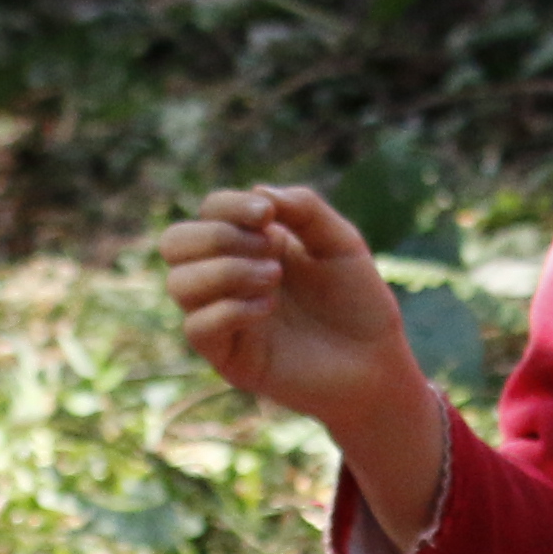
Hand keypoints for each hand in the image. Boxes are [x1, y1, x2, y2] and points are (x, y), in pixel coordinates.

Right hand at [159, 186, 450, 548]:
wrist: (377, 362)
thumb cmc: (359, 302)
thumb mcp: (340, 242)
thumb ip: (305, 209)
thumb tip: (258, 191)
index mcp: (250, 244)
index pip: (210, 211)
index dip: (229, 205)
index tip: (268, 214)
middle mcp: (227, 277)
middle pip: (175, 242)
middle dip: (217, 237)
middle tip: (271, 252)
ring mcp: (223, 317)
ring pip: (179, 283)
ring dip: (225, 271)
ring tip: (274, 277)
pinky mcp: (228, 356)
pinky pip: (197, 327)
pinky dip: (230, 309)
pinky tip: (268, 307)